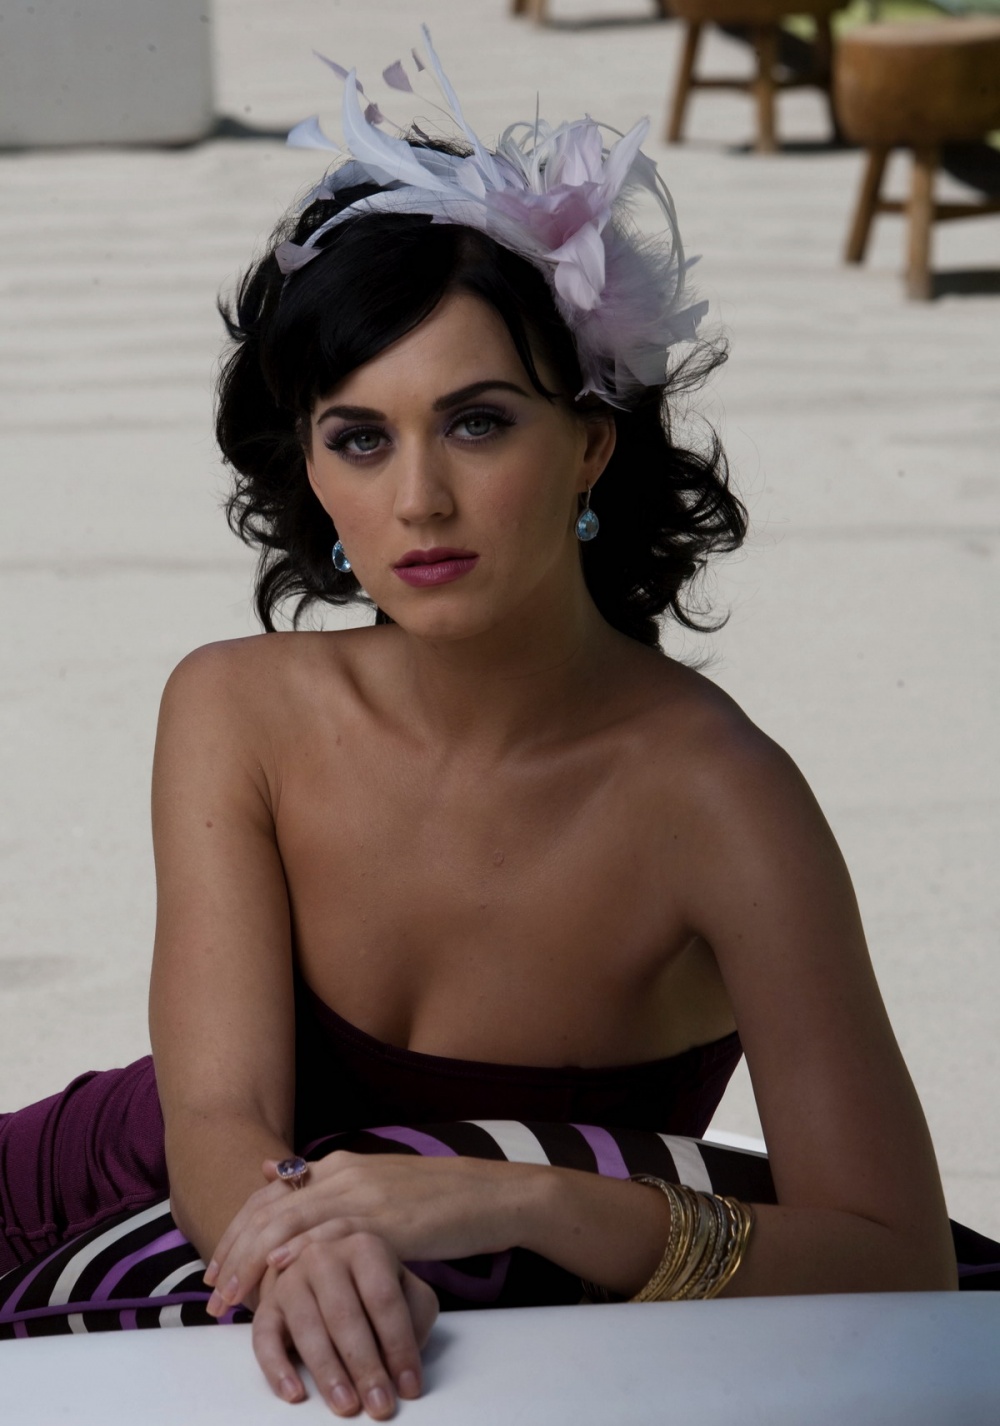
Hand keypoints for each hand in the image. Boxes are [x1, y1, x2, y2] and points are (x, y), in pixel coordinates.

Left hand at [206, 1150, 531, 1313]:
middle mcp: (345, 1174)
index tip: (217, 1269)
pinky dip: (301, 1249)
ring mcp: (365, 1195)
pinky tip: (280, 1268)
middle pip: (270, 1211)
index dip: (237, 1233)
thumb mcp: (376, 1184)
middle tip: (211, 1292)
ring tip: (230, 1296)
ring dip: (253, 1262)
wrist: (490, 1196)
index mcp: (340, 1166)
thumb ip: (327, 1183)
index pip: (269, 1197)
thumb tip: (273, 1171)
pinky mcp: (387, 1220)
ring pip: (291, 1223)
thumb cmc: (435, 1200)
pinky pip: (335, 1233)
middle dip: (234, 1253)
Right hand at [251, 1234, 438, 1418]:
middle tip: (380, 1405)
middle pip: (345, 1316)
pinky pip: (264, 1337)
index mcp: (365, 1247)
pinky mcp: (268, 1305)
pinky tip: (294, 1394)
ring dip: (328, 1372)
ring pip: (307, 1328)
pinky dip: (277, 1368)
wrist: (328, 1274)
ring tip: (347, 1405)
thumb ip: (416, 1315)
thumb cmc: (374, 1290)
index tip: (409, 1387)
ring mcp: (292, 1278)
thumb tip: (407, 1361)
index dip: (399, 1346)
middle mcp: (324, 1255)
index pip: (384, 1300)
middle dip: (365, 1366)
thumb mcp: (406, 1292)